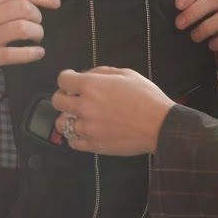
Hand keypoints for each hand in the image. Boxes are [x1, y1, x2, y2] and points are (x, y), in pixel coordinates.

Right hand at [0, 0, 60, 84]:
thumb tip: (36, 3)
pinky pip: (19, 53)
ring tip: (36, 39)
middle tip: (36, 26)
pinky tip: (37, 53)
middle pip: (24, 8)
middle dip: (38, 18)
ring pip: (24, 28)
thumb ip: (3, 4)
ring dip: (37, 34)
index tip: (56, 3)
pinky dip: (34, 53)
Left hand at [51, 67, 172, 155]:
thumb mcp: (126, 74)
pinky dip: (76, 136)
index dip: (67, 79)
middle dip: (64, 97)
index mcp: (92, 86)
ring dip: (68, 118)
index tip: (72, 82)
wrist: (160, 125)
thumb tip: (85, 75)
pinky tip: (86, 131)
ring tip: (80, 117)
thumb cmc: (146, 97)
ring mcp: (88, 127)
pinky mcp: (94, 145)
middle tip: (74, 99)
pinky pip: (72, 142)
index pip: (62, 80)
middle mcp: (85, 106)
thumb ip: (101, 72)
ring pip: (61, 123)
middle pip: (57, 101)